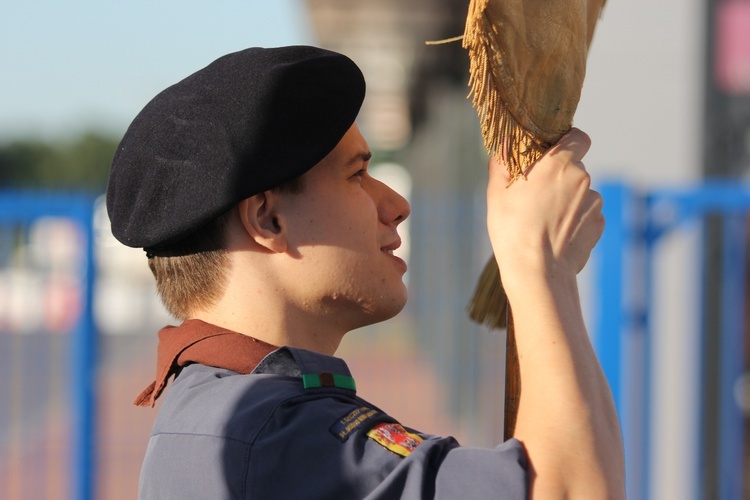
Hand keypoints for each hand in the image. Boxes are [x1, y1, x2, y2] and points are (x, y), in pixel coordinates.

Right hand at [486, 128, 603, 286]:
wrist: (537, 271)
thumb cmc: (513, 229)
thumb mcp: (496, 192)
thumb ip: (501, 163)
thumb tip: (502, 149)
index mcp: (559, 163)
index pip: (578, 137)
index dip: (567, 141)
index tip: (552, 153)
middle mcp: (582, 178)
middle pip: (575, 168)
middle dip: (559, 177)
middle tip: (537, 196)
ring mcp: (594, 203)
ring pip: (582, 193)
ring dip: (568, 200)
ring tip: (545, 221)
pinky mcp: (599, 225)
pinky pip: (587, 215)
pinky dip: (575, 220)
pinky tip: (556, 234)